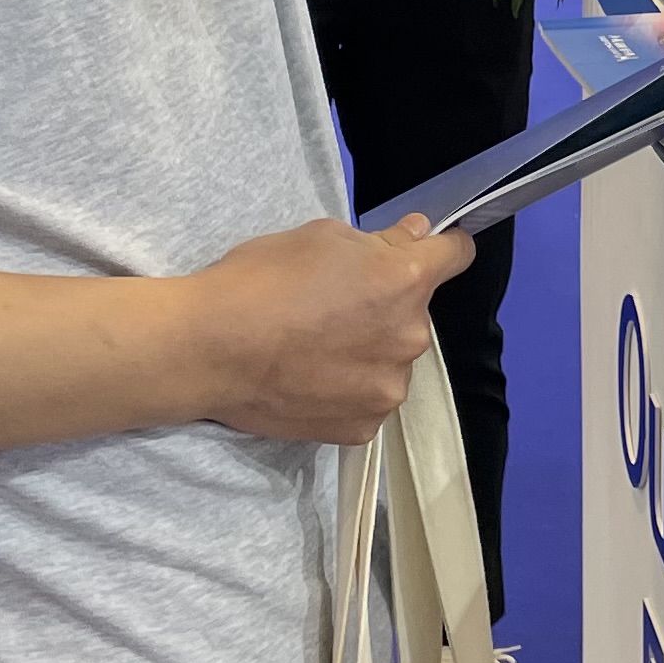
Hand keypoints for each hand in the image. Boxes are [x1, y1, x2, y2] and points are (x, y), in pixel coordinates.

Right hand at [172, 214, 473, 445]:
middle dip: (386, 307)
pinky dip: (348, 390)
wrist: (208, 348)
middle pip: (415, 314)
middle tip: (334, 308)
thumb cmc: (258, 280)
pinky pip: (368, 400)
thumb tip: (416, 235)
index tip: (430, 250)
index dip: (443, 247)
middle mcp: (410, 336)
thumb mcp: (319, 236)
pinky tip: (310, 379)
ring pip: (392, 360)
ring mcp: (387, 388)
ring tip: (315, 349)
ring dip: (369, 352)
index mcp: (404, 280)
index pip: (455, 255)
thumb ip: (381, 240)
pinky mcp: (363, 426)